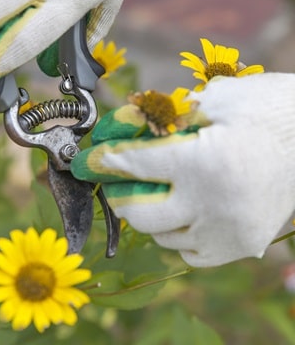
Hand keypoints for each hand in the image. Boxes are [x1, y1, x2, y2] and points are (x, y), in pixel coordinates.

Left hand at [71, 73, 294, 266]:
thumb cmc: (267, 109)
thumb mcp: (216, 99)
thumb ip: (170, 118)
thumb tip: (131, 132)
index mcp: (203, 160)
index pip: (134, 165)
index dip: (104, 161)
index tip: (87, 162)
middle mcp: (212, 203)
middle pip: (139, 214)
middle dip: (119, 196)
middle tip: (118, 182)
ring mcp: (227, 230)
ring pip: (162, 237)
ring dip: (149, 215)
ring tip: (155, 194)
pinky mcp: (242, 244)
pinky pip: (189, 253)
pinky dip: (176, 235)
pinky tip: (182, 214)